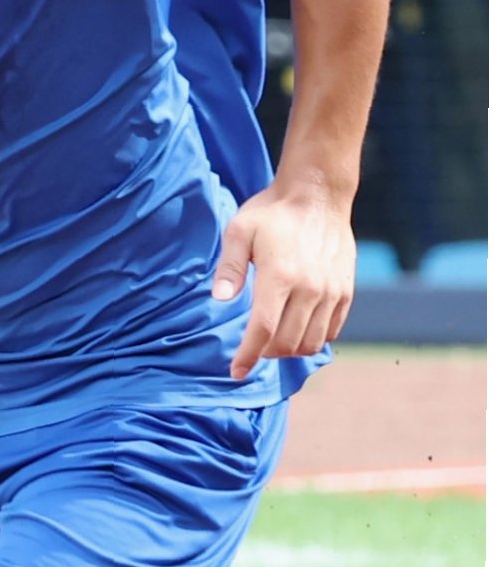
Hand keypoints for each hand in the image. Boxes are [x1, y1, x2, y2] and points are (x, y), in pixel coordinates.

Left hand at [211, 184, 355, 379]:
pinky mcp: (345, 292)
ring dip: (289, 350)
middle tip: (253, 344)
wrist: (318, 195)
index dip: (248, 356)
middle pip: (287, 343)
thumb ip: (229, 267)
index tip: (236, 372)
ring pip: (310, 343)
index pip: (263, 330)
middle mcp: (310, 288)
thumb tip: (220, 300)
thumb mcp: (240, 231)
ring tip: (273, 338)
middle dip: (265, 353)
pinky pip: (330, 331)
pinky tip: (296, 328)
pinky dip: (312, 339)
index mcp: (280, 275)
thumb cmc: (273, 212)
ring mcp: (331, 291)